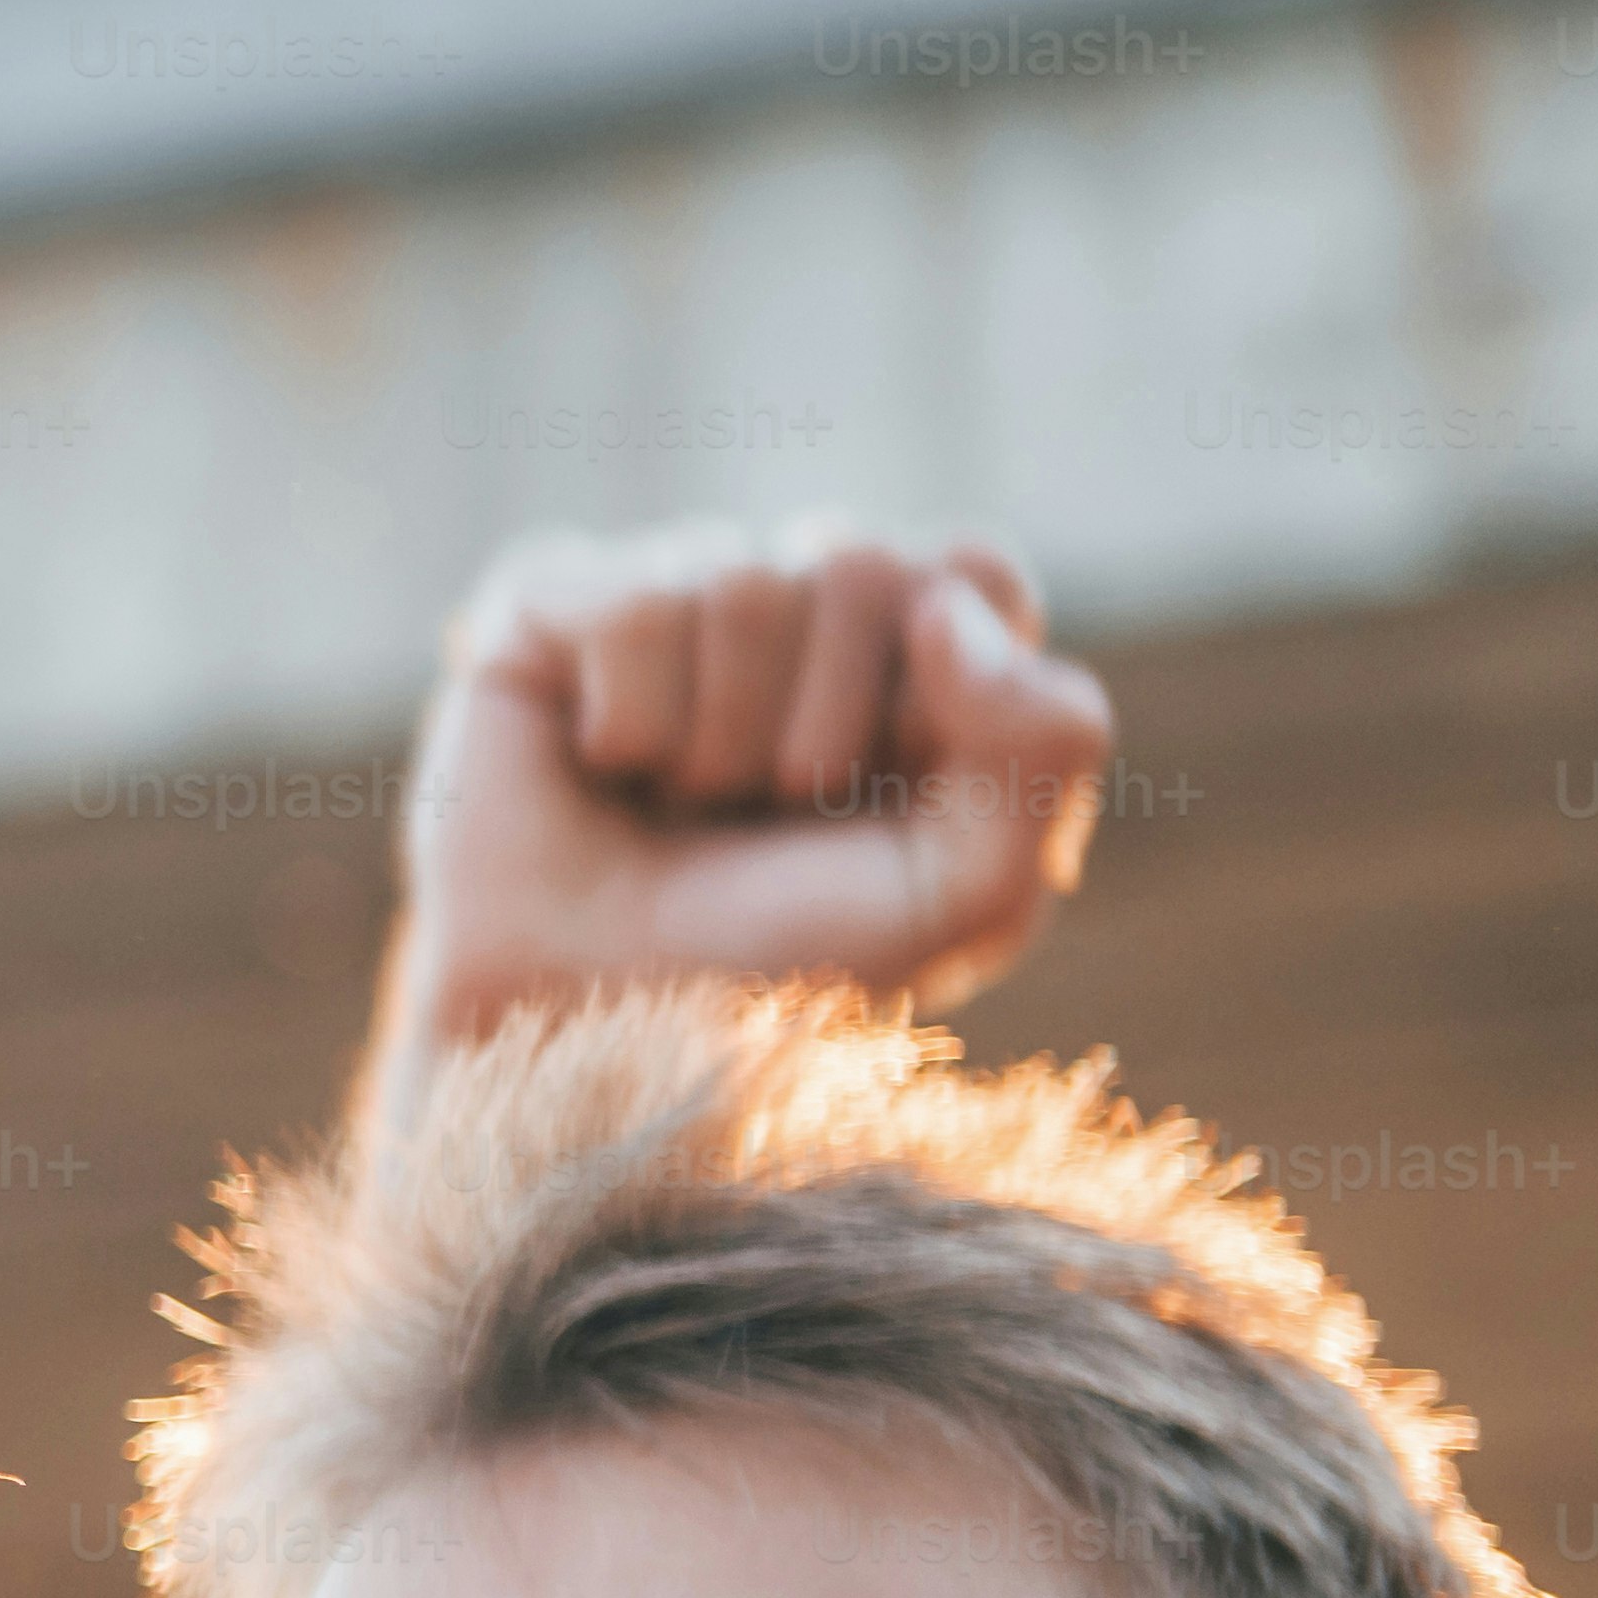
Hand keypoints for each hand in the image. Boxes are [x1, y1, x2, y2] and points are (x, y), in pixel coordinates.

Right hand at [379, 521, 1114, 1075]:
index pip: (968, 568)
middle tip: (773, 811)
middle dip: (823, 714)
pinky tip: (600, 769)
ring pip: (737, 578)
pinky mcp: (546, 614)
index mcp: (909, 668)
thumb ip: (1051, 741)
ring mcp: (668, 607)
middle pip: (858, 560)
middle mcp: (793, 622)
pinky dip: (628, 715)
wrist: (605, 1037)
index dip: (945, 675)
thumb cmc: (787, 970)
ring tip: (676, 809)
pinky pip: (624, 600)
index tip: (894, 788)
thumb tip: (942, 608)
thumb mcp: (976, 889)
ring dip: (717, 738)